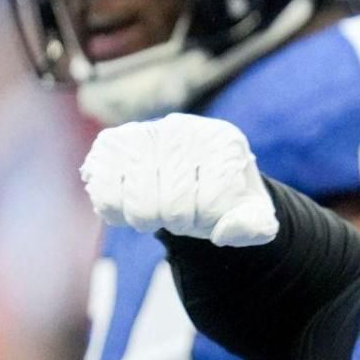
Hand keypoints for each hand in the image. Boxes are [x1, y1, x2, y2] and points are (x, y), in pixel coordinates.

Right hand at [81, 113, 278, 245]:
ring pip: (139, 202)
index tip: (209, 211)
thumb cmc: (223, 197)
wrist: (189, 176)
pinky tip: (127, 206)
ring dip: (148, 220)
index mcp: (225, 142)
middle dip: (178, 222)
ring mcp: (145, 131)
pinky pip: (104, 190)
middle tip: (181, 213)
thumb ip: (255, 227)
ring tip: (157, 209)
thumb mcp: (251, 214)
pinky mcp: (112, 142)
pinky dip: (115, 212)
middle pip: (174, 204)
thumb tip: (227, 231)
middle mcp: (184, 128)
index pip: (214, 202)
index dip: (209, 221)